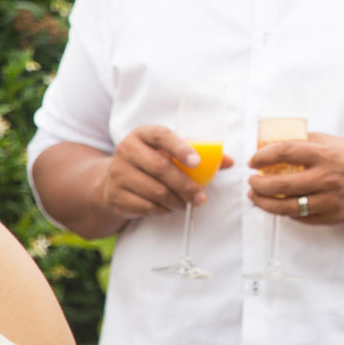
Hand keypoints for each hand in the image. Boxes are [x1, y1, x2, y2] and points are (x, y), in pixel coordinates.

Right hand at [101, 125, 236, 216]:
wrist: (114, 180)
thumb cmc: (153, 162)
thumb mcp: (171, 153)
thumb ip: (201, 154)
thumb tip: (229, 161)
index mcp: (143, 134)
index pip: (162, 135)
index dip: (181, 148)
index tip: (197, 163)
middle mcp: (126, 150)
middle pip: (161, 168)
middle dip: (186, 186)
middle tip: (201, 198)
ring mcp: (117, 173)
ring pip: (155, 191)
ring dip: (177, 201)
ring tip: (186, 203)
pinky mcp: (114, 195)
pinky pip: (145, 207)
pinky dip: (162, 210)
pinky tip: (169, 207)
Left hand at [246, 132, 343, 224]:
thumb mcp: (333, 142)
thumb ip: (306, 142)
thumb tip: (275, 142)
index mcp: (325, 155)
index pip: (285, 153)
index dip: (263, 156)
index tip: (254, 161)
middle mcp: (326, 178)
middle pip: (281, 185)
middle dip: (258, 185)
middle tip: (252, 182)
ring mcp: (329, 200)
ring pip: (287, 208)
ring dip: (265, 203)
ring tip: (256, 197)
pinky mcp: (332, 216)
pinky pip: (301, 218)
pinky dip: (287, 213)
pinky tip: (280, 206)